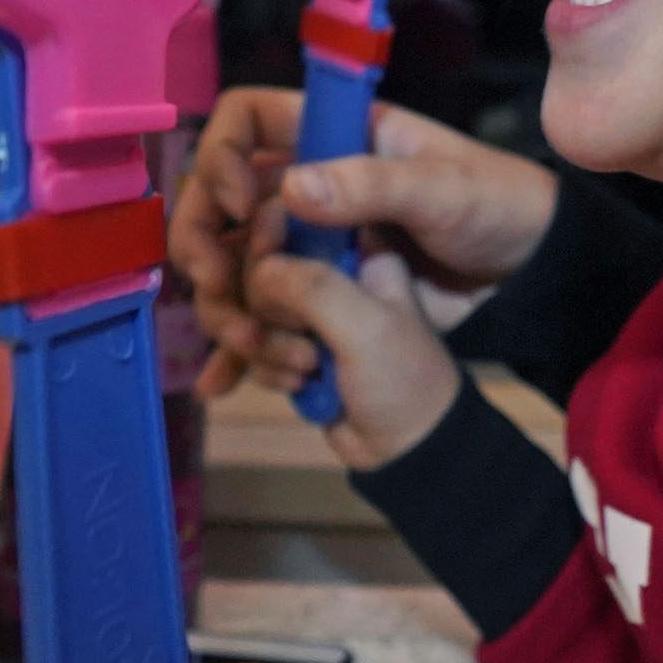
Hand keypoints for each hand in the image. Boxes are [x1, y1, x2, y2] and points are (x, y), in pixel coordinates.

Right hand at [170, 88, 557, 395]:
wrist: (533, 274)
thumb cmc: (499, 206)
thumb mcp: (443, 190)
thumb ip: (373, 186)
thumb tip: (291, 188)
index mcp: (337, 135)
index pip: (247, 119)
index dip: (225, 152)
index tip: (241, 203)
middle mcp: (312, 182)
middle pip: (219, 196)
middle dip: (203, 236)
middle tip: (214, 280)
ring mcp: (312, 239)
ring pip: (232, 259)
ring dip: (220, 298)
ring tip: (244, 338)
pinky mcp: (320, 291)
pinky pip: (263, 313)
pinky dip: (238, 347)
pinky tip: (222, 381)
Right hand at [241, 228, 466, 470]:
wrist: (412, 448)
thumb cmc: (403, 378)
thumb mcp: (368, 326)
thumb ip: (317, 287)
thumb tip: (260, 264)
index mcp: (361, 246)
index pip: (296, 214)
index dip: (271, 241)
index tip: (266, 272)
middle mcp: (332, 268)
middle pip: (261, 264)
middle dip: (267, 309)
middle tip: (303, 341)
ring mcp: (311, 309)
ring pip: (249, 307)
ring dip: (267, 346)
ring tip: (307, 371)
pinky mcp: (292, 344)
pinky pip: (251, 342)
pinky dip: (264, 367)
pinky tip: (296, 387)